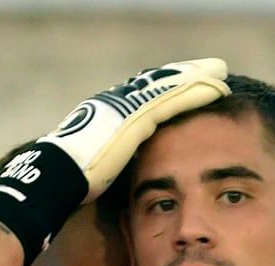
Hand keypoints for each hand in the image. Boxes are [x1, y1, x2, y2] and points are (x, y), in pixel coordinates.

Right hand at [42, 59, 229, 197]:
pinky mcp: (138, 116)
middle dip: (180, 75)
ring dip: (196, 77)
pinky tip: (216, 87)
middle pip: (155, 83)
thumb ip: (105, 161)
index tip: (177, 86)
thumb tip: (111, 175)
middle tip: (204, 70)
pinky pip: (174, 98)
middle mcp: (114, 103)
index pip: (137, 96)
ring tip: (218, 73)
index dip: (160, 89)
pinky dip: (196, 91)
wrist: (56, 178)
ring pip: (169, 85)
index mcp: (101, 114)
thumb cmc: (68, 185)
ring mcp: (126, 107)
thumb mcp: (90, 167)